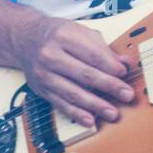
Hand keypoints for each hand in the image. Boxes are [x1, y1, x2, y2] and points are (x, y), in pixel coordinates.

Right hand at [11, 14, 135, 126]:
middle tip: (126, 94)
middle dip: (109, 86)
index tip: (124, 74)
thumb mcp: (80, 32)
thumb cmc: (58, 35)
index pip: (92, 54)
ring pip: (73, 93)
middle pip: (84, 74)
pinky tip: (90, 120)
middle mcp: (51, 55)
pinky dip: (77, 114)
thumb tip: (124, 63)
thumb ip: (103, 48)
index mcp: (63, 36)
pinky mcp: (41, 89)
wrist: (26, 38)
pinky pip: (61, 104)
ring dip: (95, 105)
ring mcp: (44, 74)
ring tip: (112, 112)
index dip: (110, 66)